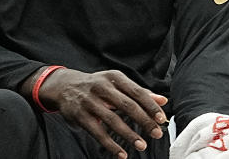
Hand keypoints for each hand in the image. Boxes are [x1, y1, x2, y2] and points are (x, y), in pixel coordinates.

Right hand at [38, 68, 167, 158]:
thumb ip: (140, 92)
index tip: (161, 119)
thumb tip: (163, 101)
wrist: (65, 87)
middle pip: (128, 106)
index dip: (151, 106)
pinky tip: (122, 153)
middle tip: (157, 133)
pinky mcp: (80, 116)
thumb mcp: (117, 83)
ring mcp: (90, 102)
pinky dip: (111, 145)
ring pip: (113, 120)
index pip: (137, 92)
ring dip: (129, 134)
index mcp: (115, 77)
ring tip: (142, 145)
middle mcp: (102, 87)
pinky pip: (98, 133)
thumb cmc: (98, 85)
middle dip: (144, 121)